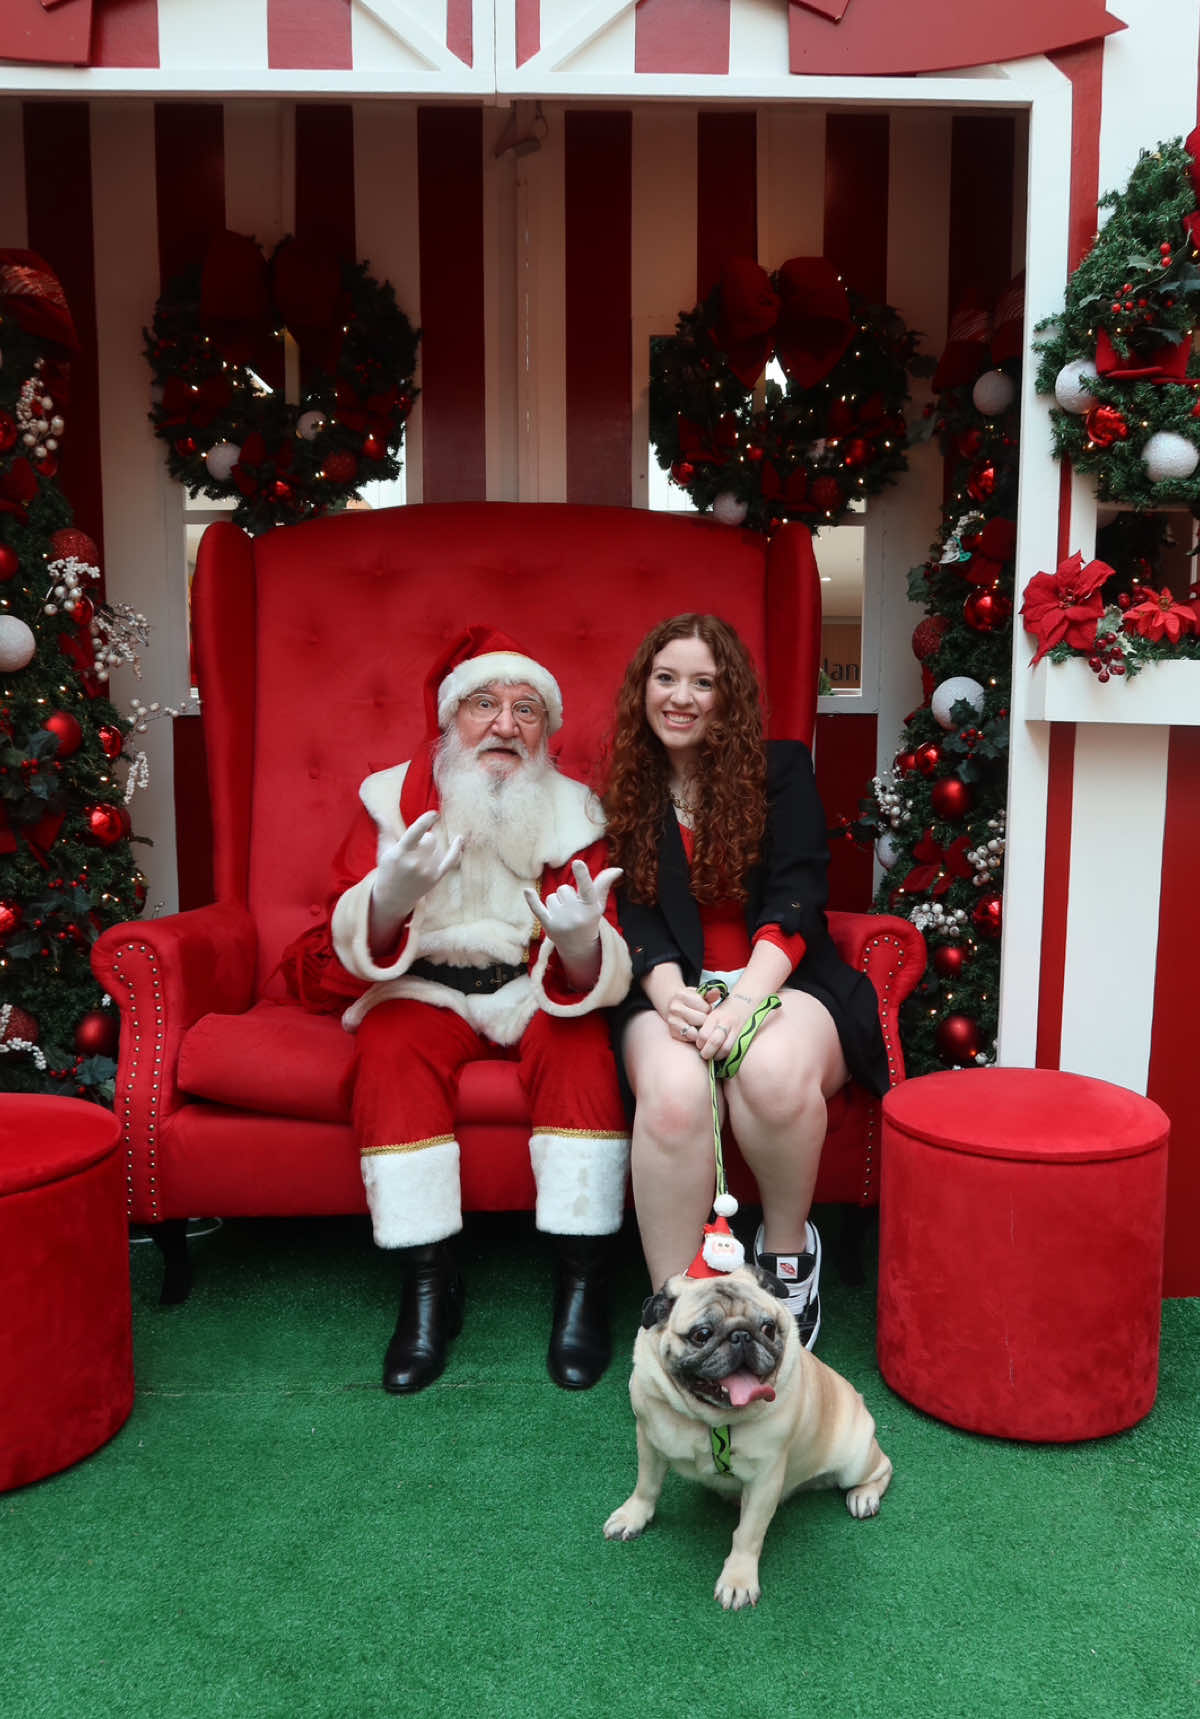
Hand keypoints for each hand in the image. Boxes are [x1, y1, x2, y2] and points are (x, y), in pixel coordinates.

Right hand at [372, 811, 463, 925]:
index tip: (435, 814)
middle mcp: (416, 862)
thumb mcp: (384, 850)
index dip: (428, 819)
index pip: (417, 830)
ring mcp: (427, 871)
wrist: (393, 898)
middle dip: (423, 840)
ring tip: (418, 862)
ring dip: (430, 850)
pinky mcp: (436, 878)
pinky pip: (451, 860)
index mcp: (401, 853)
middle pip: (430, 838)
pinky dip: (457, 849)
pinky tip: (460, 838)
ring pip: (438, 847)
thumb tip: (376, 810)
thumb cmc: (388, 871)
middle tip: (413, 852)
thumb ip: (385, 830)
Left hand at [524, 861, 621, 962]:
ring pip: (551, 897)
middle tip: (573, 909)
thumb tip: (618, 869)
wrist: (579, 947)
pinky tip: (527, 891)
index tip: (577, 862)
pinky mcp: (548, 926)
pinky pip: (537, 908)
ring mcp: (562, 921)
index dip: (582, 875)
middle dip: (566, 896)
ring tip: (564, 916)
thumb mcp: (597, 904)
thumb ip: (603, 884)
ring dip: (556, 904)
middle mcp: (577, 915)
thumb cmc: (588, 919)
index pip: (586, 888)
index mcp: (590, 907)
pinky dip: (532, 900)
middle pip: (563, 889)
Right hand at [665, 986, 713, 1047]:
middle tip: (701, 1018)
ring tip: (698, 1024)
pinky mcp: (673, 1032)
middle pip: (702, 1019)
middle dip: (705, 1020)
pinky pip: (691, 1037)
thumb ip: (710, 995)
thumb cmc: (690, 1002)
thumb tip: (717, 992)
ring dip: (700, 1029)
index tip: (703, 1009)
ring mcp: (672, 1021)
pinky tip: (693, 1030)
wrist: (673, 1008)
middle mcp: (675, 1008)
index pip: (706, 1008)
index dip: (708, 1010)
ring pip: (697, 1030)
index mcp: (682, 995)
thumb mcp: (699, 995)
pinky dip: (695, 1036)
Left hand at [693, 991, 756, 1063]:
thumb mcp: (713, 1013)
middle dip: (707, 1052)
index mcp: (715, 1016)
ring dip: (718, 1056)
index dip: (699, 1043)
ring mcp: (737, 1030)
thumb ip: (705, 1026)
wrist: (746, 1003)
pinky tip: (723, 1054)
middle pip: (715, 1042)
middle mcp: (726, 1022)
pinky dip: (728, 1055)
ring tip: (714, 1056)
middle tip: (704, 1055)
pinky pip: (735, 1050)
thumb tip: (693, 1040)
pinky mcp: (744, 1036)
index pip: (704, 1033)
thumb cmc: (724, 1011)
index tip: (699, 1045)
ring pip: (726, 1049)